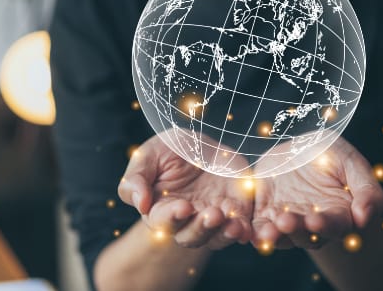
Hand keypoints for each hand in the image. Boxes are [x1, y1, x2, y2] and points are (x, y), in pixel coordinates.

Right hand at [117, 134, 253, 249]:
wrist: (203, 143)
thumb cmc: (169, 150)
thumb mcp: (148, 156)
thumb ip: (136, 179)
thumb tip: (139, 204)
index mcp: (161, 210)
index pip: (163, 222)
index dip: (173, 217)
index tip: (183, 207)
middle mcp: (186, 220)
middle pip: (190, 236)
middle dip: (201, 228)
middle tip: (212, 214)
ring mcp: (212, 218)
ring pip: (216, 237)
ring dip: (224, 234)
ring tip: (232, 224)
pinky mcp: (235, 212)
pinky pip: (240, 228)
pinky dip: (243, 231)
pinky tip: (246, 228)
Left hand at [251, 137, 382, 250]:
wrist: (299, 149)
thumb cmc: (331, 156)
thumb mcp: (351, 163)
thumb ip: (366, 190)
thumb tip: (364, 218)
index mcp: (339, 214)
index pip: (335, 225)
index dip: (326, 224)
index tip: (316, 220)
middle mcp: (313, 224)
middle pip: (306, 235)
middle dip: (296, 229)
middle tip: (287, 221)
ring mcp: (289, 222)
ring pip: (282, 236)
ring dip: (274, 235)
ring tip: (268, 230)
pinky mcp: (265, 215)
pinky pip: (259, 229)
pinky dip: (254, 233)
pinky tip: (247, 232)